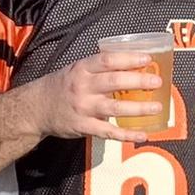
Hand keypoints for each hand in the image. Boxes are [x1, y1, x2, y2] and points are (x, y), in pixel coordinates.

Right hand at [26, 52, 162, 141]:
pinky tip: (143, 134)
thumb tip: (133, 64)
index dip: (129, 59)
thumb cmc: (62, 86)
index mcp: (82, 69)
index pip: (107, 60)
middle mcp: (83, 87)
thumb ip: (100, 68)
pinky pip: (109, 132)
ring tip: (158, 108)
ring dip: (139, 108)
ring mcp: (84, 107)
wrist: (36, 108)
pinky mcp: (84, 126)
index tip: (147, 60)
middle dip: (139, 82)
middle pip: (114, 82)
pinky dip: (127, 135)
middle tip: (157, 83)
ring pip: (115, 108)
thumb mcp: (76, 70)